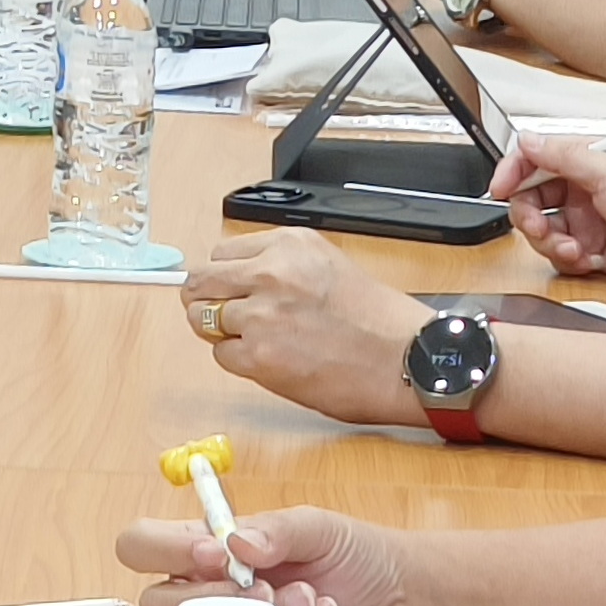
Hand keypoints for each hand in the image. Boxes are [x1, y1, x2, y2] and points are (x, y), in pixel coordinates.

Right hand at [117, 507, 415, 605]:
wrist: (400, 601)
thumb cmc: (351, 555)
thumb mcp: (317, 526)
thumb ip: (276, 530)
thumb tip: (235, 544)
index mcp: (205, 549)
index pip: (143, 546)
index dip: (163, 551)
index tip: (213, 553)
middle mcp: (208, 597)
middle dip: (206, 599)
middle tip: (258, 589)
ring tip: (308, 597)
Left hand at [181, 231, 433, 427]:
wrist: (405, 359)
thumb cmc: (378, 321)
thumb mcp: (326, 266)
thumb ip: (281, 266)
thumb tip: (239, 280)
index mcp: (288, 244)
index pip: (221, 253)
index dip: (226, 277)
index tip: (231, 289)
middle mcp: (270, 272)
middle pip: (200, 281)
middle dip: (206, 300)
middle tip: (219, 316)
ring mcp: (260, 314)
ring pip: (203, 318)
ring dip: (222, 332)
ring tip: (254, 341)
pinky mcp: (258, 355)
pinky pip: (220, 354)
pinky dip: (237, 360)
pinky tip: (268, 361)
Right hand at [487, 125, 605, 296]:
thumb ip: (565, 156)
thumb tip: (527, 139)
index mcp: (589, 161)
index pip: (536, 158)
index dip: (513, 171)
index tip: (499, 187)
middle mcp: (584, 189)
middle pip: (531, 198)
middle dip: (529, 215)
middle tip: (539, 227)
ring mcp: (587, 221)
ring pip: (541, 231)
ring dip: (549, 242)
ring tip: (573, 248)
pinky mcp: (593, 250)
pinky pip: (560, 256)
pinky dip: (568, 259)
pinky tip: (589, 259)